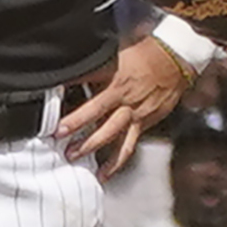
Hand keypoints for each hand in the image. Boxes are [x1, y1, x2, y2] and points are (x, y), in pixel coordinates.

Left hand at [59, 36, 192, 172]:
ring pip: (111, 132)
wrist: (176, 61)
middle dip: (77, 124)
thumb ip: (96, 64)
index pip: (87, 78)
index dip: (69, 85)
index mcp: (115, 75)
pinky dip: (115, 162)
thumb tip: (71, 66)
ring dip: (91, 146)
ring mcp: (135, 112)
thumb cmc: (145, 54)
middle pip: (97, 111)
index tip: (50, 92)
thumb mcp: (117, 52)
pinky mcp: (144, 123)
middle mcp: (124, 95)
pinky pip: (128, 145)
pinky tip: (103, 174)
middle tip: (58, 134)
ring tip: (73, 156)